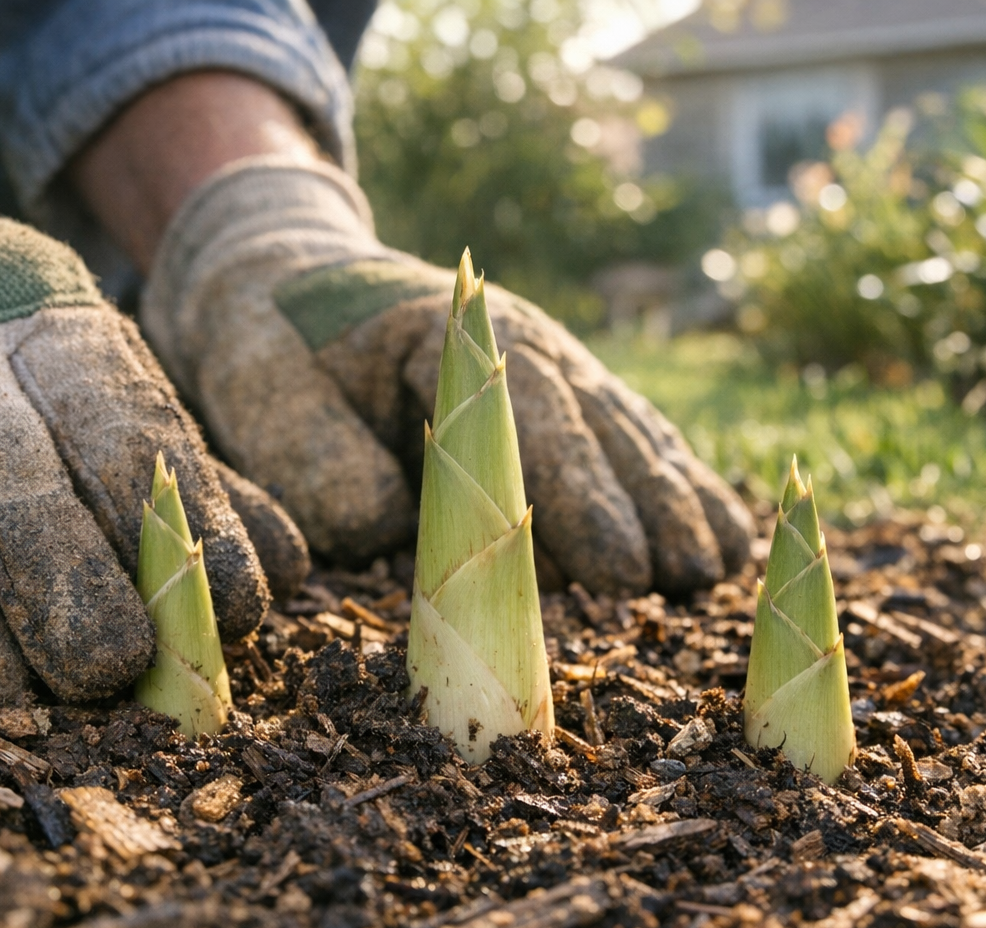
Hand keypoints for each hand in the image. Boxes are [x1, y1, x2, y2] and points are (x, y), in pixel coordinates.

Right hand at [0, 62, 306, 706]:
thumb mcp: (81, 377)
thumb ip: (171, 474)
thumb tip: (278, 573)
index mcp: (43, 321)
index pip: (119, 421)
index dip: (179, 525)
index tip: (227, 613)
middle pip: (1, 470)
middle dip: (61, 581)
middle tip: (106, 673)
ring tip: (1, 697)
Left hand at [141, 157, 753, 593]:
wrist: (288, 284)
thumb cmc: (274, 356)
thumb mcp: (265, 398)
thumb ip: (319, 461)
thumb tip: (394, 527)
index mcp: (452, 338)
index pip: (531, 420)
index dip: (579, 498)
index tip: (620, 570)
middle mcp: (522, 345)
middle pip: (602, 427)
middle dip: (649, 507)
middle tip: (689, 584)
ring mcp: (552, 365)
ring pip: (631, 432)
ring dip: (678, 498)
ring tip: (720, 566)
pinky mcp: (561, 396)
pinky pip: (630, 437)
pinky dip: (676, 483)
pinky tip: (719, 531)